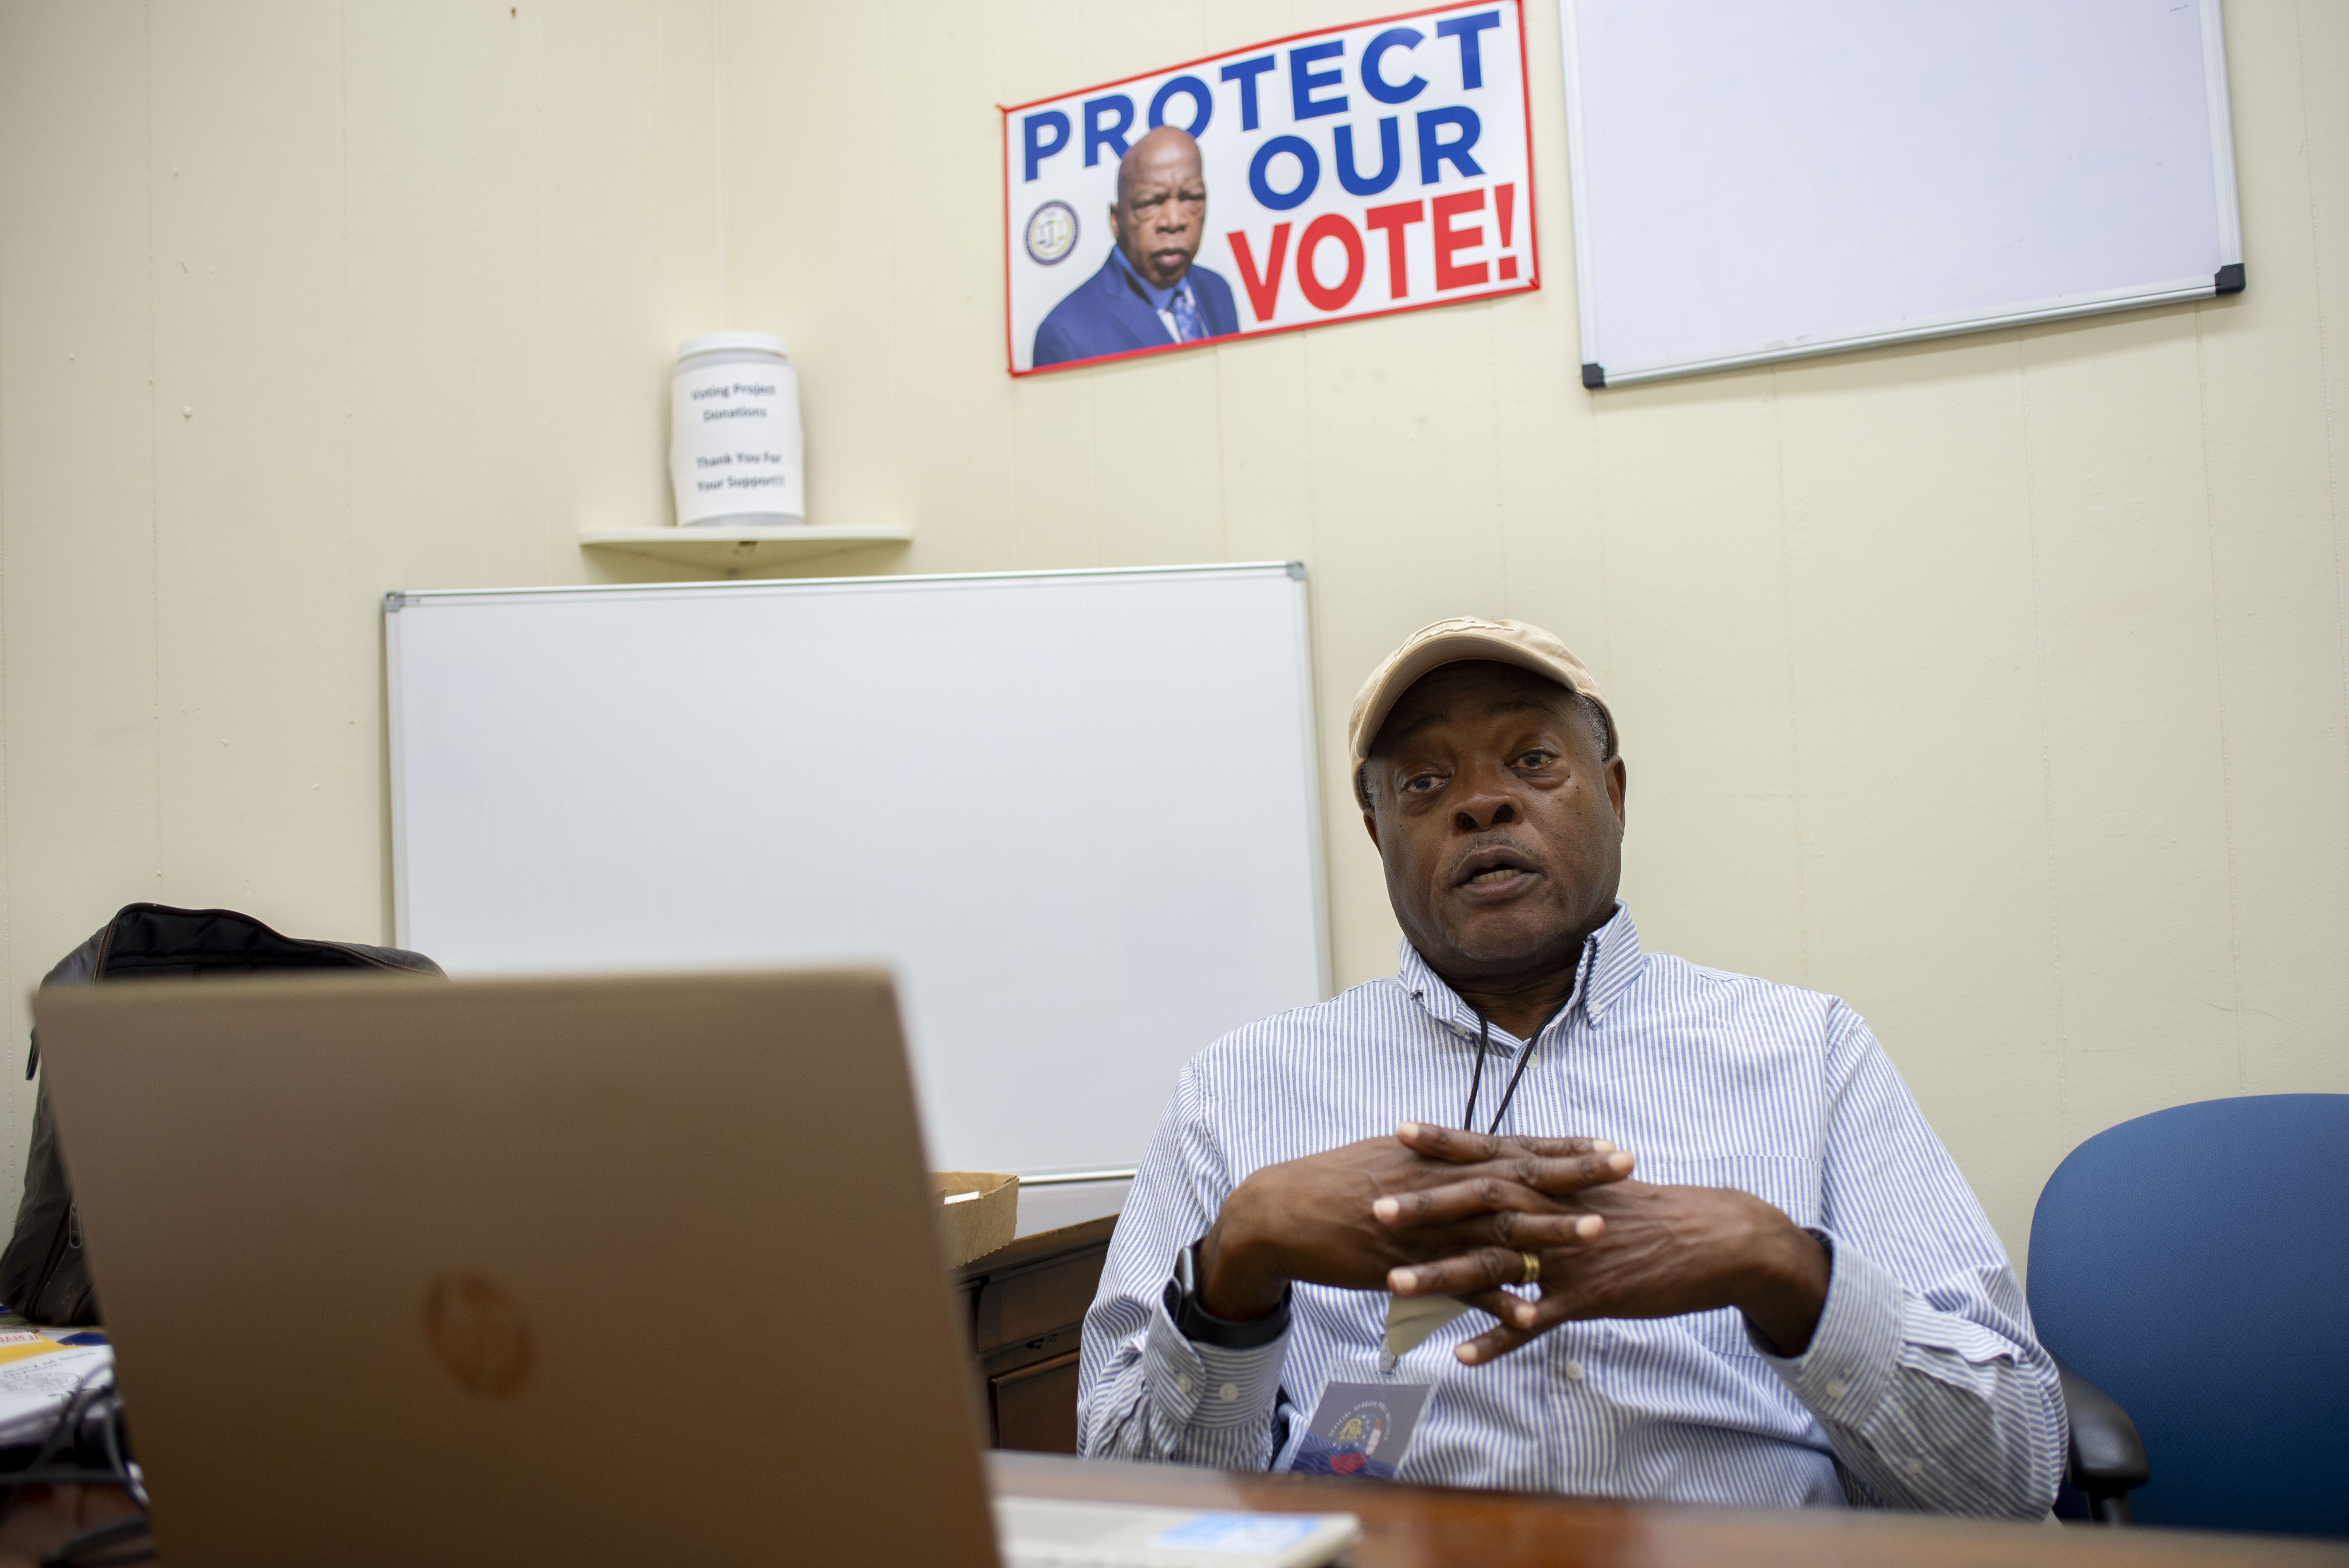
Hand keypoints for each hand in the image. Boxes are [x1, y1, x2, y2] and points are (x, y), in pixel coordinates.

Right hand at [1196, 1129, 1631, 1320]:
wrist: (1280, 1213)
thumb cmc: (1333, 1182)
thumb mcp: (1389, 1159)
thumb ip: (1437, 1161)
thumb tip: (1473, 1157)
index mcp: (1437, 1160)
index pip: (1511, 1150)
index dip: (1562, 1148)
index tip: (1607, 1144)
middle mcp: (1438, 1188)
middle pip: (1517, 1179)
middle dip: (1574, 1174)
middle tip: (1627, 1168)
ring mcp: (1425, 1229)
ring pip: (1497, 1229)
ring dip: (1550, 1231)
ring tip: (1600, 1233)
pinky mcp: (1408, 1268)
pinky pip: (1460, 1289)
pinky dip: (1496, 1302)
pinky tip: (1532, 1314)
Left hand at [1379, 1124, 1829, 1363]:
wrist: (1718, 1240)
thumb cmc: (1657, 1211)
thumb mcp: (1602, 1185)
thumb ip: (1556, 1179)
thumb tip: (1520, 1166)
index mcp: (1558, 1181)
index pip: (1491, 1154)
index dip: (1445, 1144)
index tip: (1396, 1131)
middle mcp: (1557, 1212)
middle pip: (1481, 1205)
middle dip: (1426, 1207)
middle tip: (1373, 1209)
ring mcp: (1570, 1256)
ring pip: (1497, 1267)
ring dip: (1444, 1277)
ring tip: (1394, 1287)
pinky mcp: (1589, 1297)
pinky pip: (1535, 1322)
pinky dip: (1500, 1340)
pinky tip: (1461, 1356)